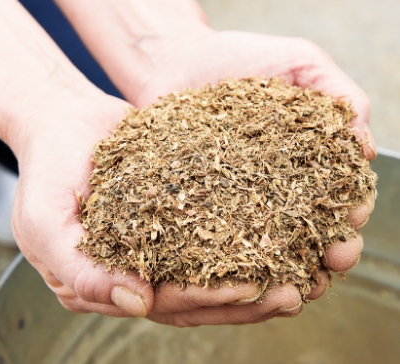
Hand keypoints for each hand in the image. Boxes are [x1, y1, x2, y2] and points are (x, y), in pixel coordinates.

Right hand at [10, 88, 315, 324]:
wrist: (63, 121)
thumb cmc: (47, 169)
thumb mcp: (43, 224)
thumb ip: (81, 272)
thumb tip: (138, 304)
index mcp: (106, 285)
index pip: (164, 305)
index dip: (207, 300)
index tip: (250, 289)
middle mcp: (137, 272)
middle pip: (199, 297)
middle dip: (247, 298)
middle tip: (293, 291)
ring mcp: (159, 244)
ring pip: (215, 270)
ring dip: (259, 273)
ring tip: (303, 271)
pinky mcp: (178, 213)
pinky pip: (217, 230)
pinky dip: (249, 235)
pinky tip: (283, 233)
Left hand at [119, 28, 375, 324]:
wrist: (175, 61)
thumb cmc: (238, 58)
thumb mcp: (298, 62)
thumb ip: (338, 94)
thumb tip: (366, 145)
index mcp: (305, 163)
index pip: (338, 197)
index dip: (350, 214)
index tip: (351, 223)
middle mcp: (274, 191)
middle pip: (310, 233)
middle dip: (329, 252)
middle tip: (334, 260)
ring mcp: (235, 204)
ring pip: (268, 252)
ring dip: (288, 274)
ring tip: (297, 289)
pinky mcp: (197, 209)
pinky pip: (216, 244)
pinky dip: (233, 266)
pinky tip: (243, 279)